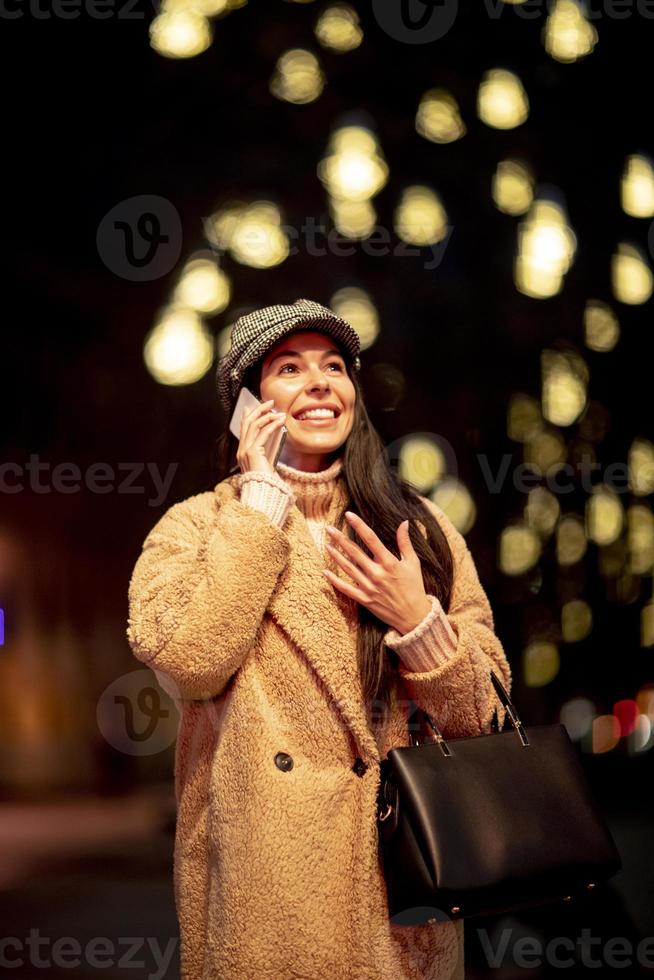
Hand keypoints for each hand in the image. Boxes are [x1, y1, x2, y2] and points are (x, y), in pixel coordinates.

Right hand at [236, 398, 286, 476]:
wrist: (264, 493)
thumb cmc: (267, 482)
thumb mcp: (267, 463)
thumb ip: (267, 451)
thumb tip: (275, 436)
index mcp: (242, 453)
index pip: (243, 430)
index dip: (247, 417)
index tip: (251, 407)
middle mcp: (241, 450)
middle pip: (248, 423)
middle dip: (259, 410)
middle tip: (269, 402)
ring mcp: (245, 451)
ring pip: (254, 425)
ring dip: (267, 415)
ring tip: (278, 411)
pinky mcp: (253, 452)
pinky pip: (263, 433)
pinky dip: (272, 424)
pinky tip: (280, 420)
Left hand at [322, 512, 431, 634]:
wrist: (414, 616)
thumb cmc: (414, 587)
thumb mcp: (413, 563)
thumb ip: (405, 542)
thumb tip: (404, 522)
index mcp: (389, 563)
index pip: (371, 539)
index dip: (359, 525)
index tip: (349, 515)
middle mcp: (377, 574)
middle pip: (354, 552)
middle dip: (340, 538)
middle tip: (328, 528)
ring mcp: (369, 587)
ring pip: (348, 568)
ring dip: (336, 556)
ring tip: (327, 544)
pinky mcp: (364, 599)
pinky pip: (346, 589)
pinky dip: (334, 581)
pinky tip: (325, 572)